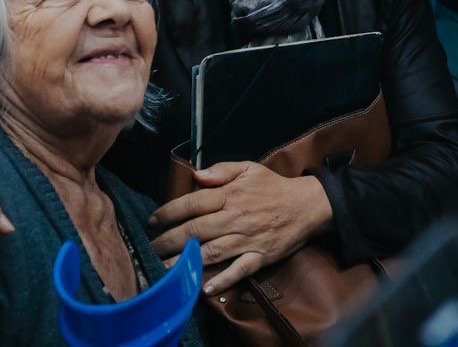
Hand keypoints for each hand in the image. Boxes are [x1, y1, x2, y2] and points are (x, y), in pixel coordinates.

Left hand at [147, 162, 332, 294]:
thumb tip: (196, 175)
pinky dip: (223, 279)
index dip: (170, 212)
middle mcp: (235, 217)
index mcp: (230, 194)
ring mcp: (248, 239)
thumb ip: (221, 169)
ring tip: (165, 268)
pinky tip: (205, 288)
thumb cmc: (274, 186)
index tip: (153, 220)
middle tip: (151, 249)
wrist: (307, 205)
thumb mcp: (249, 168)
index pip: (193, 203)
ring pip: (212, 251)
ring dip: (187, 260)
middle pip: (197, 229)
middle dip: (169, 240)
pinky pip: (239, 270)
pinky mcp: (260, 256)